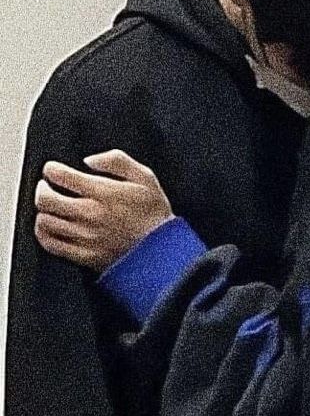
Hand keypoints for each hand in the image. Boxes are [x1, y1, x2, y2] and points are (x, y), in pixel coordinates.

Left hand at [35, 150, 173, 271]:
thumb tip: (91, 160)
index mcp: (104, 193)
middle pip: (47, 200)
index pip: (63, 177)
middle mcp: (90, 214)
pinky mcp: (83, 255)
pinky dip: (43, 233)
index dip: (52, 169)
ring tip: (49, 205)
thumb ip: (117, 161)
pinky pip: (51, 244)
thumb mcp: (145, 176)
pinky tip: (48, 227)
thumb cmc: (154, 213)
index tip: (52, 168)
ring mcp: (84, 236)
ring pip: (45, 221)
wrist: (161, 249)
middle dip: (42, 188)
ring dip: (43, 210)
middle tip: (45, 185)